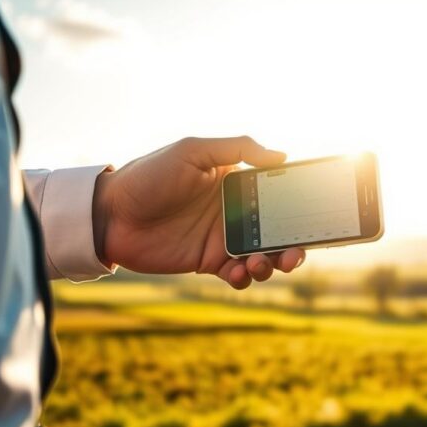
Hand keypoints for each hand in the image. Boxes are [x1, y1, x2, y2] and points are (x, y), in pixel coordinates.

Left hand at [92, 136, 305, 288]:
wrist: (110, 215)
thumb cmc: (149, 175)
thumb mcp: (192, 150)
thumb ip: (237, 148)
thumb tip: (281, 155)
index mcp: (237, 183)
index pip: (279, 194)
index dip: (300, 205)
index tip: (316, 214)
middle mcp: (235, 211)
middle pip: (278, 231)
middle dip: (293, 244)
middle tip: (295, 252)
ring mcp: (223, 239)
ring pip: (263, 256)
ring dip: (273, 263)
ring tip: (262, 263)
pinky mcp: (209, 262)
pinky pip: (238, 274)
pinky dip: (246, 278)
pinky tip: (239, 273)